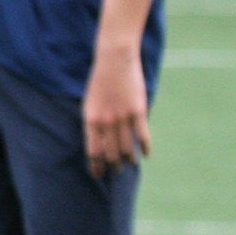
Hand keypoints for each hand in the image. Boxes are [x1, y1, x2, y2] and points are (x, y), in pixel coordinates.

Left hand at [82, 49, 150, 178]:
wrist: (114, 59)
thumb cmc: (100, 80)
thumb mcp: (90, 102)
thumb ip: (95, 122)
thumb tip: (99, 141)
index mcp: (90, 119)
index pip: (92, 151)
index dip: (96, 166)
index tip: (98, 174)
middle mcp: (106, 122)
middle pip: (110, 153)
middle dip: (113, 165)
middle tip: (117, 170)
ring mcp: (122, 118)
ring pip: (127, 148)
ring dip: (129, 159)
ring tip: (131, 163)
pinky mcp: (138, 112)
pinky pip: (142, 137)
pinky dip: (145, 148)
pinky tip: (145, 154)